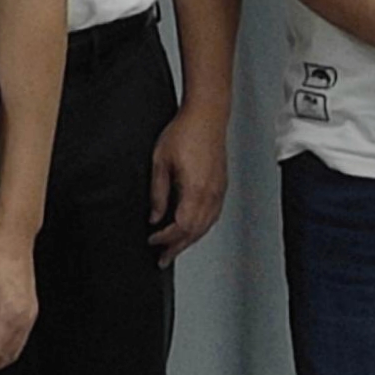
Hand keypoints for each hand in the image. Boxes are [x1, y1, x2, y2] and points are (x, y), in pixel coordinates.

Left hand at [146, 103, 228, 256]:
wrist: (206, 116)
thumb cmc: (184, 132)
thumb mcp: (160, 162)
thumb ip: (157, 193)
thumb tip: (154, 216)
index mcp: (195, 190)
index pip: (181, 227)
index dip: (165, 239)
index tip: (152, 243)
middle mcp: (211, 195)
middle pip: (195, 232)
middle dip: (177, 247)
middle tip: (163, 258)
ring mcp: (219, 192)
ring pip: (205, 227)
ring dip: (189, 240)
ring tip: (174, 248)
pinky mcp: (221, 187)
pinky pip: (211, 216)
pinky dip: (199, 228)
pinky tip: (191, 229)